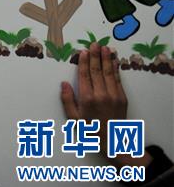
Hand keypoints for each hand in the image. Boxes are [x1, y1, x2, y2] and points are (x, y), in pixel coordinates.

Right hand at [61, 43, 149, 168]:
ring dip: (106, 59)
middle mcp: (101, 95)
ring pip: (109, 73)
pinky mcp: (122, 98)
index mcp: (87, 99)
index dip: (84, 62)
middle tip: (94, 44)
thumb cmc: (91, 131)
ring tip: (105, 48)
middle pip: (97, 71)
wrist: (114, 142)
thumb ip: (68, 100)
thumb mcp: (74, 119)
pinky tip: (113, 61)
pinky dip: (115, 69)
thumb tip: (64, 84)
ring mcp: (114, 95)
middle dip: (95, 56)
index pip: (85, 75)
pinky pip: (117, 80)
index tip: (83, 52)